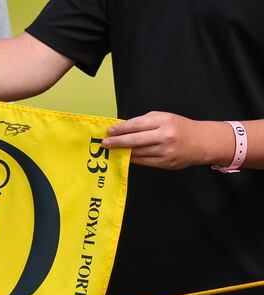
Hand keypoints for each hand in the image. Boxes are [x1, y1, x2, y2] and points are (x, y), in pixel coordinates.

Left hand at [102, 111, 231, 169]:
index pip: (137, 125)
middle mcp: (165, 136)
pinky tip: (125, 157)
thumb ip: (145, 121)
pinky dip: (133, 159)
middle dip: (117, 142)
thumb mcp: (165, 118)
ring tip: (112, 150)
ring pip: (138, 152)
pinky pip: (144, 161)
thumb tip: (123, 128)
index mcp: (164, 121)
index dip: (121, 129)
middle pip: (135, 140)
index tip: (109, 131)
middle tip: (105, 143)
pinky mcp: (166, 163)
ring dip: (123, 152)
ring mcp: (166, 151)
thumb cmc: (179, 127)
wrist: (202, 142)